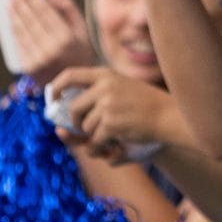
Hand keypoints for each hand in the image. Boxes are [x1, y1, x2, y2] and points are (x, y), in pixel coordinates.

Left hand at [9, 0, 95, 86]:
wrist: (76, 88)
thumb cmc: (80, 54)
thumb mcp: (82, 29)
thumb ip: (67, 8)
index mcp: (66, 39)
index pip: (44, 12)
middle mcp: (50, 50)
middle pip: (30, 20)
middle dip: (21, 3)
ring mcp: (37, 60)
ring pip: (22, 31)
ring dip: (14, 15)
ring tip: (11, 3)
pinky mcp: (28, 68)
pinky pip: (19, 43)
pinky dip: (15, 30)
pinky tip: (14, 19)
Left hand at [52, 66, 171, 160]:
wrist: (168, 115)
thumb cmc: (146, 106)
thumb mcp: (122, 89)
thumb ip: (97, 97)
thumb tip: (59, 123)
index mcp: (106, 74)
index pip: (71, 75)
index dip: (57, 87)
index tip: (53, 98)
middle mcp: (104, 86)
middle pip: (73, 108)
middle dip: (76, 123)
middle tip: (86, 130)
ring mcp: (106, 104)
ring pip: (85, 128)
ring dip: (95, 137)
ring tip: (115, 135)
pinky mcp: (110, 123)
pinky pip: (94, 141)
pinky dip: (102, 147)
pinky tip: (117, 145)